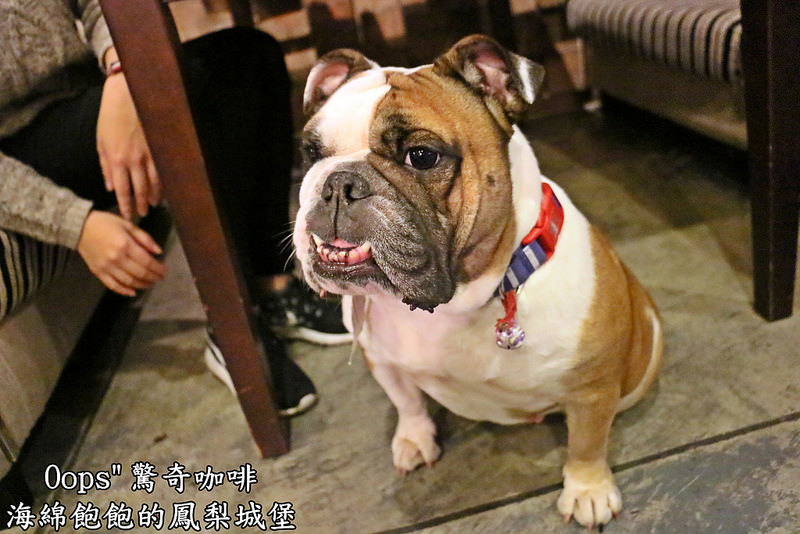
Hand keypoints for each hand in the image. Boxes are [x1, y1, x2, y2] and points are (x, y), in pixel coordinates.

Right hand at [77, 211, 166, 296]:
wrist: (79, 227)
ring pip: (128, 281)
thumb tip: (159, 251)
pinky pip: (112, 285)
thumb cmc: (105, 223)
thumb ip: (145, 238)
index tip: (165, 270)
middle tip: (160, 278)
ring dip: (142, 285)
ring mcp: (106, 267)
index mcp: (125, 245)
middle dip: (153, 277)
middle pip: (140, 273)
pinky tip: (133, 292)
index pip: (147, 262)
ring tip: (150, 283)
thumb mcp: (128, 225)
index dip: (158, 268)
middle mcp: (116, 258)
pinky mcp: (98, 272)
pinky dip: (124, 291)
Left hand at [96, 71, 160, 219]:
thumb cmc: (111, 116)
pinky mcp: (159, 147)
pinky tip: (164, 189)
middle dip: (141, 204)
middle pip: (140, 190)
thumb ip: (105, 166)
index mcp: (116, 160)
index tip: (128, 216)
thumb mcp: (100, 141)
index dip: (126, 205)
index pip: (122, 190)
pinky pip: (163, 170)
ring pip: (154, 183)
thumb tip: (109, 186)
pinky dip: (164, 182)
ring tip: (155, 204)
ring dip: (155, 196)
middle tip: (143, 214)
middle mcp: (133, 161)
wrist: (128, 96)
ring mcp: (148, 155)